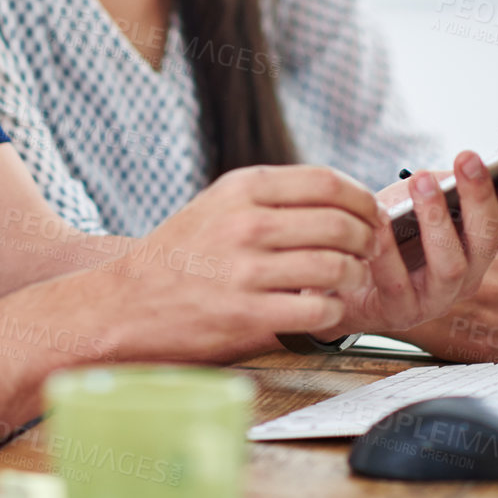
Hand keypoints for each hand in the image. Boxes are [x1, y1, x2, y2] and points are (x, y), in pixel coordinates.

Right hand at [93, 165, 385, 363]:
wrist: (127, 302)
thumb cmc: (182, 253)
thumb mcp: (219, 203)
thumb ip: (272, 195)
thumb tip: (343, 197)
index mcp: (242, 188)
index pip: (327, 182)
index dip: (362, 199)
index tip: (370, 215)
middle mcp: (245, 224)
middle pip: (340, 223)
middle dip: (367, 239)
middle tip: (368, 251)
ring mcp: (245, 271)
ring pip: (336, 266)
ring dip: (356, 276)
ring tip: (350, 281)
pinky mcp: (246, 315)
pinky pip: (317, 309)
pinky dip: (333, 311)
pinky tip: (324, 309)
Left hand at [325, 149, 497, 338]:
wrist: (338, 276)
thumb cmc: (381, 237)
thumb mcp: (411, 202)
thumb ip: (438, 186)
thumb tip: (459, 169)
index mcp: (473, 244)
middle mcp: (466, 274)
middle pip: (487, 238)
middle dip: (480, 195)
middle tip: (469, 158)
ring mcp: (436, 297)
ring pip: (452, 264)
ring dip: (438, 219)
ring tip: (422, 181)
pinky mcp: (400, 311)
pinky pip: (397, 281)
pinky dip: (389, 248)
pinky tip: (380, 220)